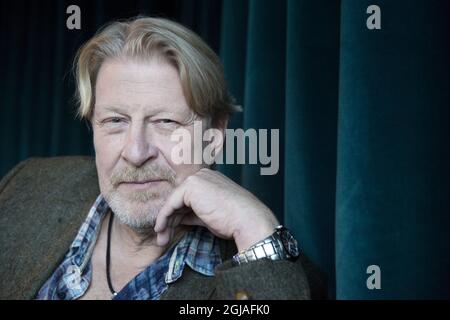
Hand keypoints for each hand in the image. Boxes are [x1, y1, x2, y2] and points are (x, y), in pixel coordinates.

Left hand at [153, 168, 278, 250]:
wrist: (247, 220)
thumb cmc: (234, 221)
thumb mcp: (209, 215)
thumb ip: (194, 213)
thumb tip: (179, 218)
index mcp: (210, 180)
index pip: (186, 198)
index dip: (177, 216)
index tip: (170, 231)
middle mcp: (202, 176)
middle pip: (178, 200)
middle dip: (169, 220)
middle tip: (163, 238)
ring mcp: (196, 179)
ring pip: (173, 202)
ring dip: (165, 222)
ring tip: (162, 239)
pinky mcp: (191, 187)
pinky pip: (170, 204)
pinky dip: (164, 218)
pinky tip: (161, 229)